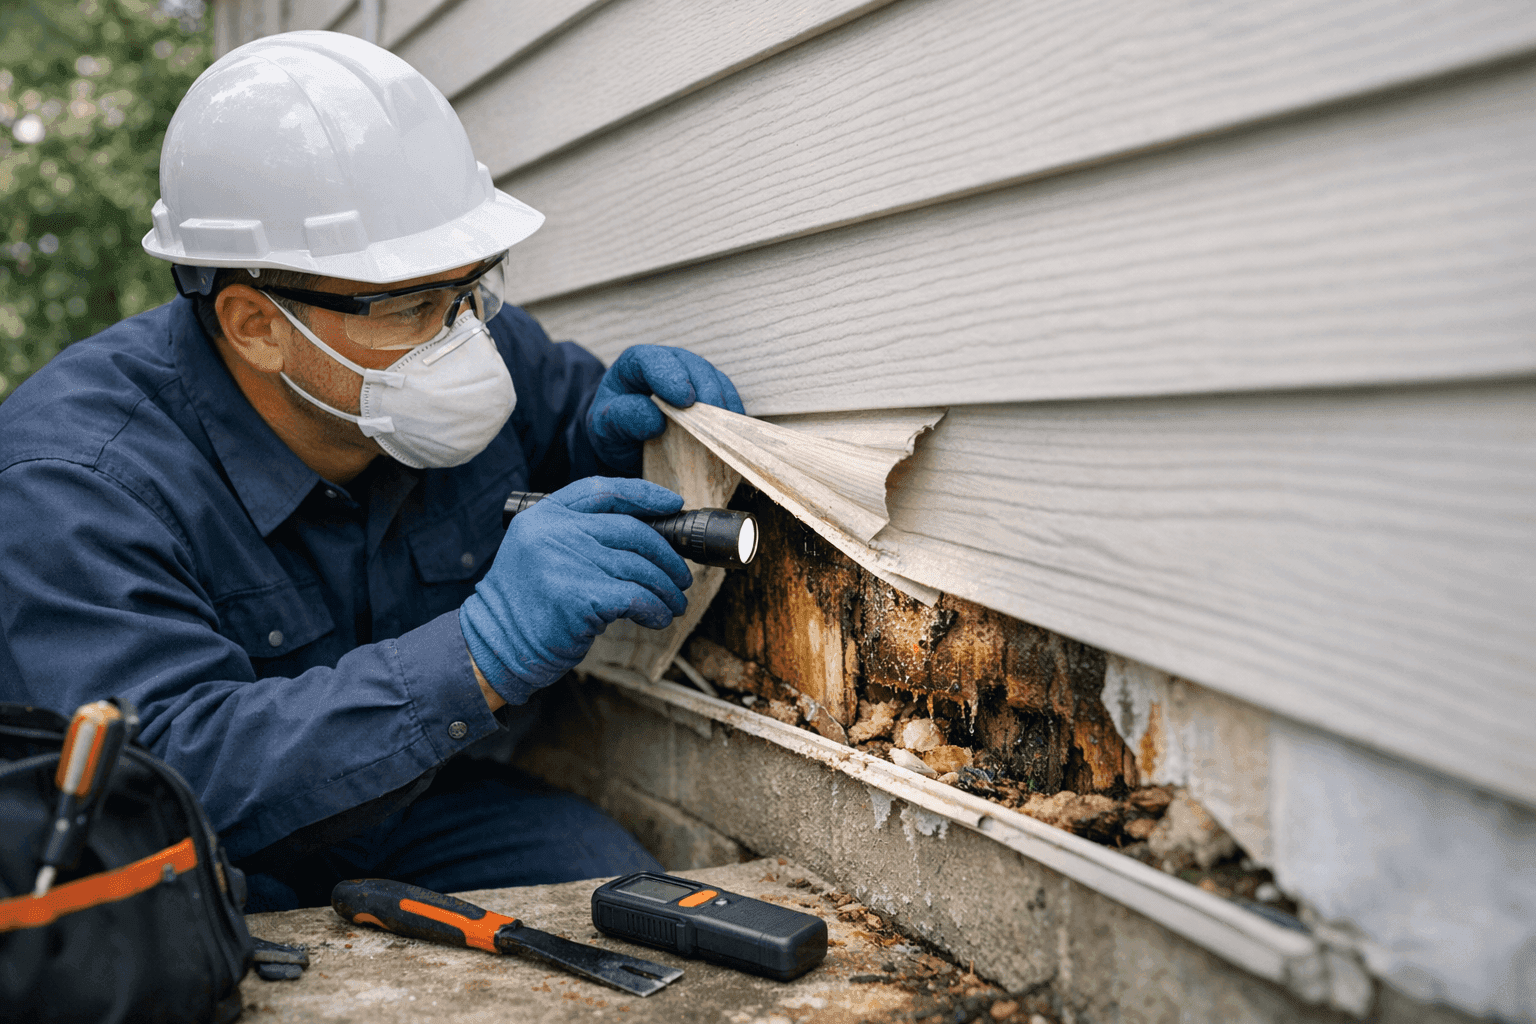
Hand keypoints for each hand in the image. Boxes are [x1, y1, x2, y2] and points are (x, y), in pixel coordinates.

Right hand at [459, 477, 693, 703]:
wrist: (496, 645)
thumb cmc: (527, 603)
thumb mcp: (540, 552)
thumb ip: (579, 536)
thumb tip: (648, 539)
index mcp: (544, 514)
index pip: (603, 489)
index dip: (644, 494)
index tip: (673, 504)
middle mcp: (554, 531)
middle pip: (632, 531)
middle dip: (666, 556)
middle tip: (681, 577)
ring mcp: (567, 561)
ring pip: (639, 568)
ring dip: (665, 589)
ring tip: (674, 604)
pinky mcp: (580, 595)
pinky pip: (635, 597)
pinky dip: (655, 609)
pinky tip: (659, 618)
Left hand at [587, 345, 744, 470]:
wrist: (627, 440)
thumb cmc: (614, 429)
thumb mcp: (606, 427)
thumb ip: (623, 418)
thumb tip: (657, 419)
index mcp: (636, 364)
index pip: (653, 361)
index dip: (671, 377)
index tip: (684, 400)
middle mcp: (669, 364)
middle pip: (693, 367)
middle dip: (705, 393)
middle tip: (712, 420)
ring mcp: (693, 377)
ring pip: (715, 381)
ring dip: (723, 406)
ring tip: (726, 430)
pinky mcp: (710, 394)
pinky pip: (728, 398)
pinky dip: (732, 416)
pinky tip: (732, 434)